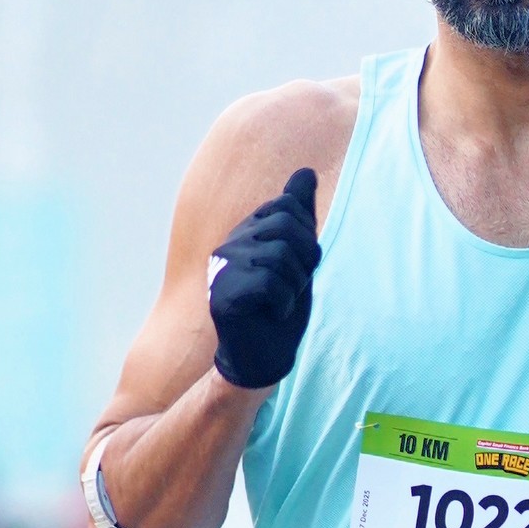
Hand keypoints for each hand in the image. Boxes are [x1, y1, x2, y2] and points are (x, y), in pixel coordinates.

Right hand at [207, 168, 320, 389]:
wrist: (263, 356)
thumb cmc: (281, 306)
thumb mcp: (298, 256)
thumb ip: (299, 216)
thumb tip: (305, 171)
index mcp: (248, 230)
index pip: (288, 207)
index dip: (306, 239)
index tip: (297, 266)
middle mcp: (231, 243)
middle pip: (287, 226)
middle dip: (304, 262)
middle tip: (290, 288)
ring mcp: (223, 268)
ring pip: (280, 258)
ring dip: (293, 287)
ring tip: (278, 303)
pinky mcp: (222, 295)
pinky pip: (270, 285)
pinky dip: (281, 304)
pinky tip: (269, 314)